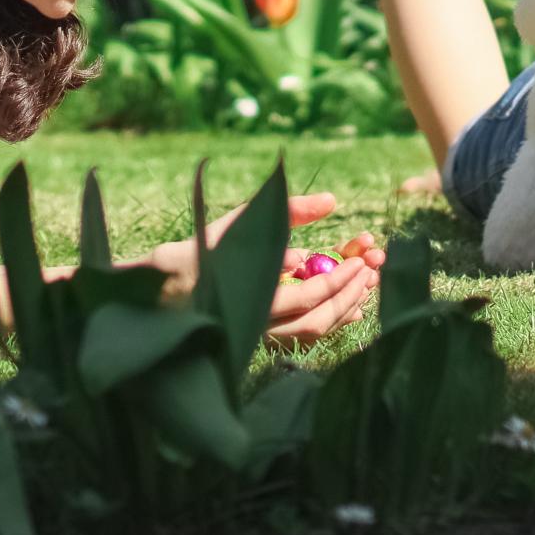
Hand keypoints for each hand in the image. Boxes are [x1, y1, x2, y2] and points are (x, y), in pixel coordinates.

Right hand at [146, 191, 384, 343]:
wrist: (165, 288)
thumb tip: (331, 200)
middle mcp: (262, 322)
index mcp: (257, 296)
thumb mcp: (245, 222)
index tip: (361, 261)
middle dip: (349, 295)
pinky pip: (305, 334)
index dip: (341, 280)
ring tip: (364, 285)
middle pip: (319, 319)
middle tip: (370, 271)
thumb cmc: (204, 249)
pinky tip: (348, 306)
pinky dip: (330, 319)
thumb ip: (289, 210)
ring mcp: (263, 332)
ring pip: (313, 331)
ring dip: (343, 308)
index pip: (311, 296)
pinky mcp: (263, 334)